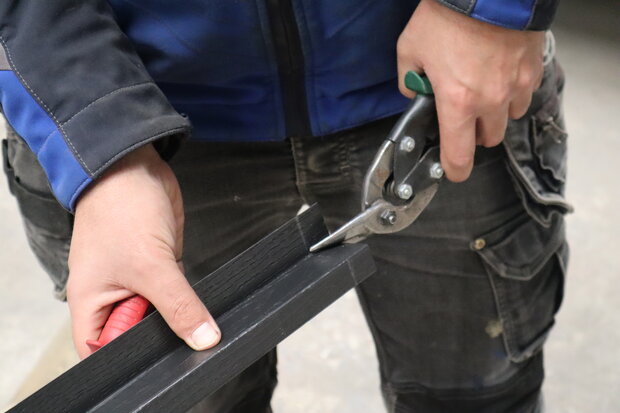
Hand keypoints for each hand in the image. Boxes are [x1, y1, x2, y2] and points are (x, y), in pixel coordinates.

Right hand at [67, 144, 219, 357]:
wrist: (135, 168)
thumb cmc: (121, 210)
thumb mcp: (150, 265)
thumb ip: (178, 305)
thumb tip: (202, 338)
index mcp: (92, 304)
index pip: (102, 352)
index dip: (128, 362)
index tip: (162, 364)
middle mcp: (112, 298)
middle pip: (135, 337)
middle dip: (160, 341)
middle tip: (192, 345)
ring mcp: (137, 283)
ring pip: (160, 316)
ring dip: (178, 318)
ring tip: (200, 325)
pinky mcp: (159, 268)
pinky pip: (175, 295)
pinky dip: (187, 300)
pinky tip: (202, 307)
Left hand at [397, 0, 544, 180]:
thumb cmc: (447, 17)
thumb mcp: (409, 49)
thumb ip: (409, 79)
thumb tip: (414, 92)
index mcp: (457, 103)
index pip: (459, 156)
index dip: (454, 170)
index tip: (451, 171)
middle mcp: (490, 102)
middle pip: (488, 140)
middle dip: (474, 135)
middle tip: (462, 117)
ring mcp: (515, 86)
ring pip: (508, 119)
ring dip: (495, 115)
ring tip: (482, 93)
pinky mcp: (532, 70)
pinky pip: (524, 95)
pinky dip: (512, 93)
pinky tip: (498, 76)